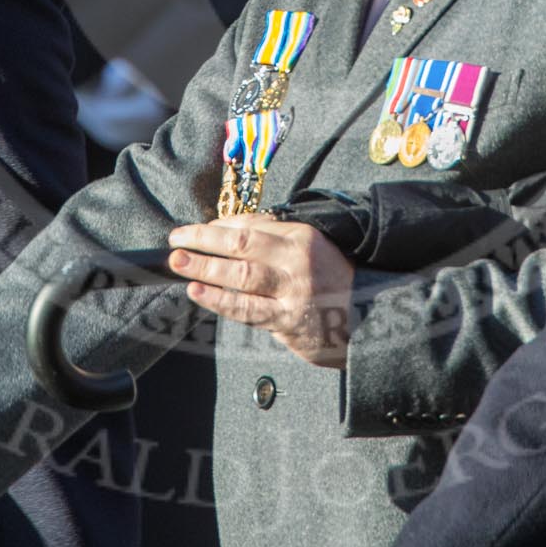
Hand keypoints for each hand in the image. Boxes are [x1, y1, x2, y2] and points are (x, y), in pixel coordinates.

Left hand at [167, 216, 356, 367]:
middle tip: (177, 239)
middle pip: (241, 245)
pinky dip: (219, 300)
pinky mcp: (287, 320)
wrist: (368, 320)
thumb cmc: (334, 281)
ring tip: (179, 262)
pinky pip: (246, 309)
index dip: (219, 226)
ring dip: (205, 268)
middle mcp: (296, 260)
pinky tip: (199, 292)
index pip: (251, 226)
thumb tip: (230, 233)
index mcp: (302, 236)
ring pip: (240, 275)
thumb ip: (276, 240)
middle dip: (204, 241)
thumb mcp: (312, 249)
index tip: (197, 230)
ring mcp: (291, 292)